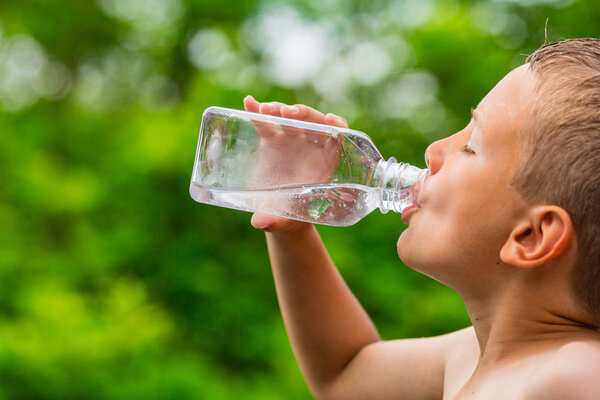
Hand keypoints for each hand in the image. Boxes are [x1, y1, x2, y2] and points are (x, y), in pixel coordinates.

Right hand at [243, 95, 348, 232]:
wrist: (278, 212)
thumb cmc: (291, 216)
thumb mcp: (285, 219)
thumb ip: (276, 221)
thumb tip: (260, 223)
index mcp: (324, 163)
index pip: (338, 138)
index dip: (338, 127)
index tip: (331, 120)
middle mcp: (310, 147)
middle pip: (312, 122)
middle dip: (303, 114)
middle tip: (287, 114)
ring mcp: (291, 140)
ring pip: (289, 118)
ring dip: (280, 110)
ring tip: (266, 110)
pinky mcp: (272, 140)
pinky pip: (266, 122)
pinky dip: (258, 111)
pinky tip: (249, 102)